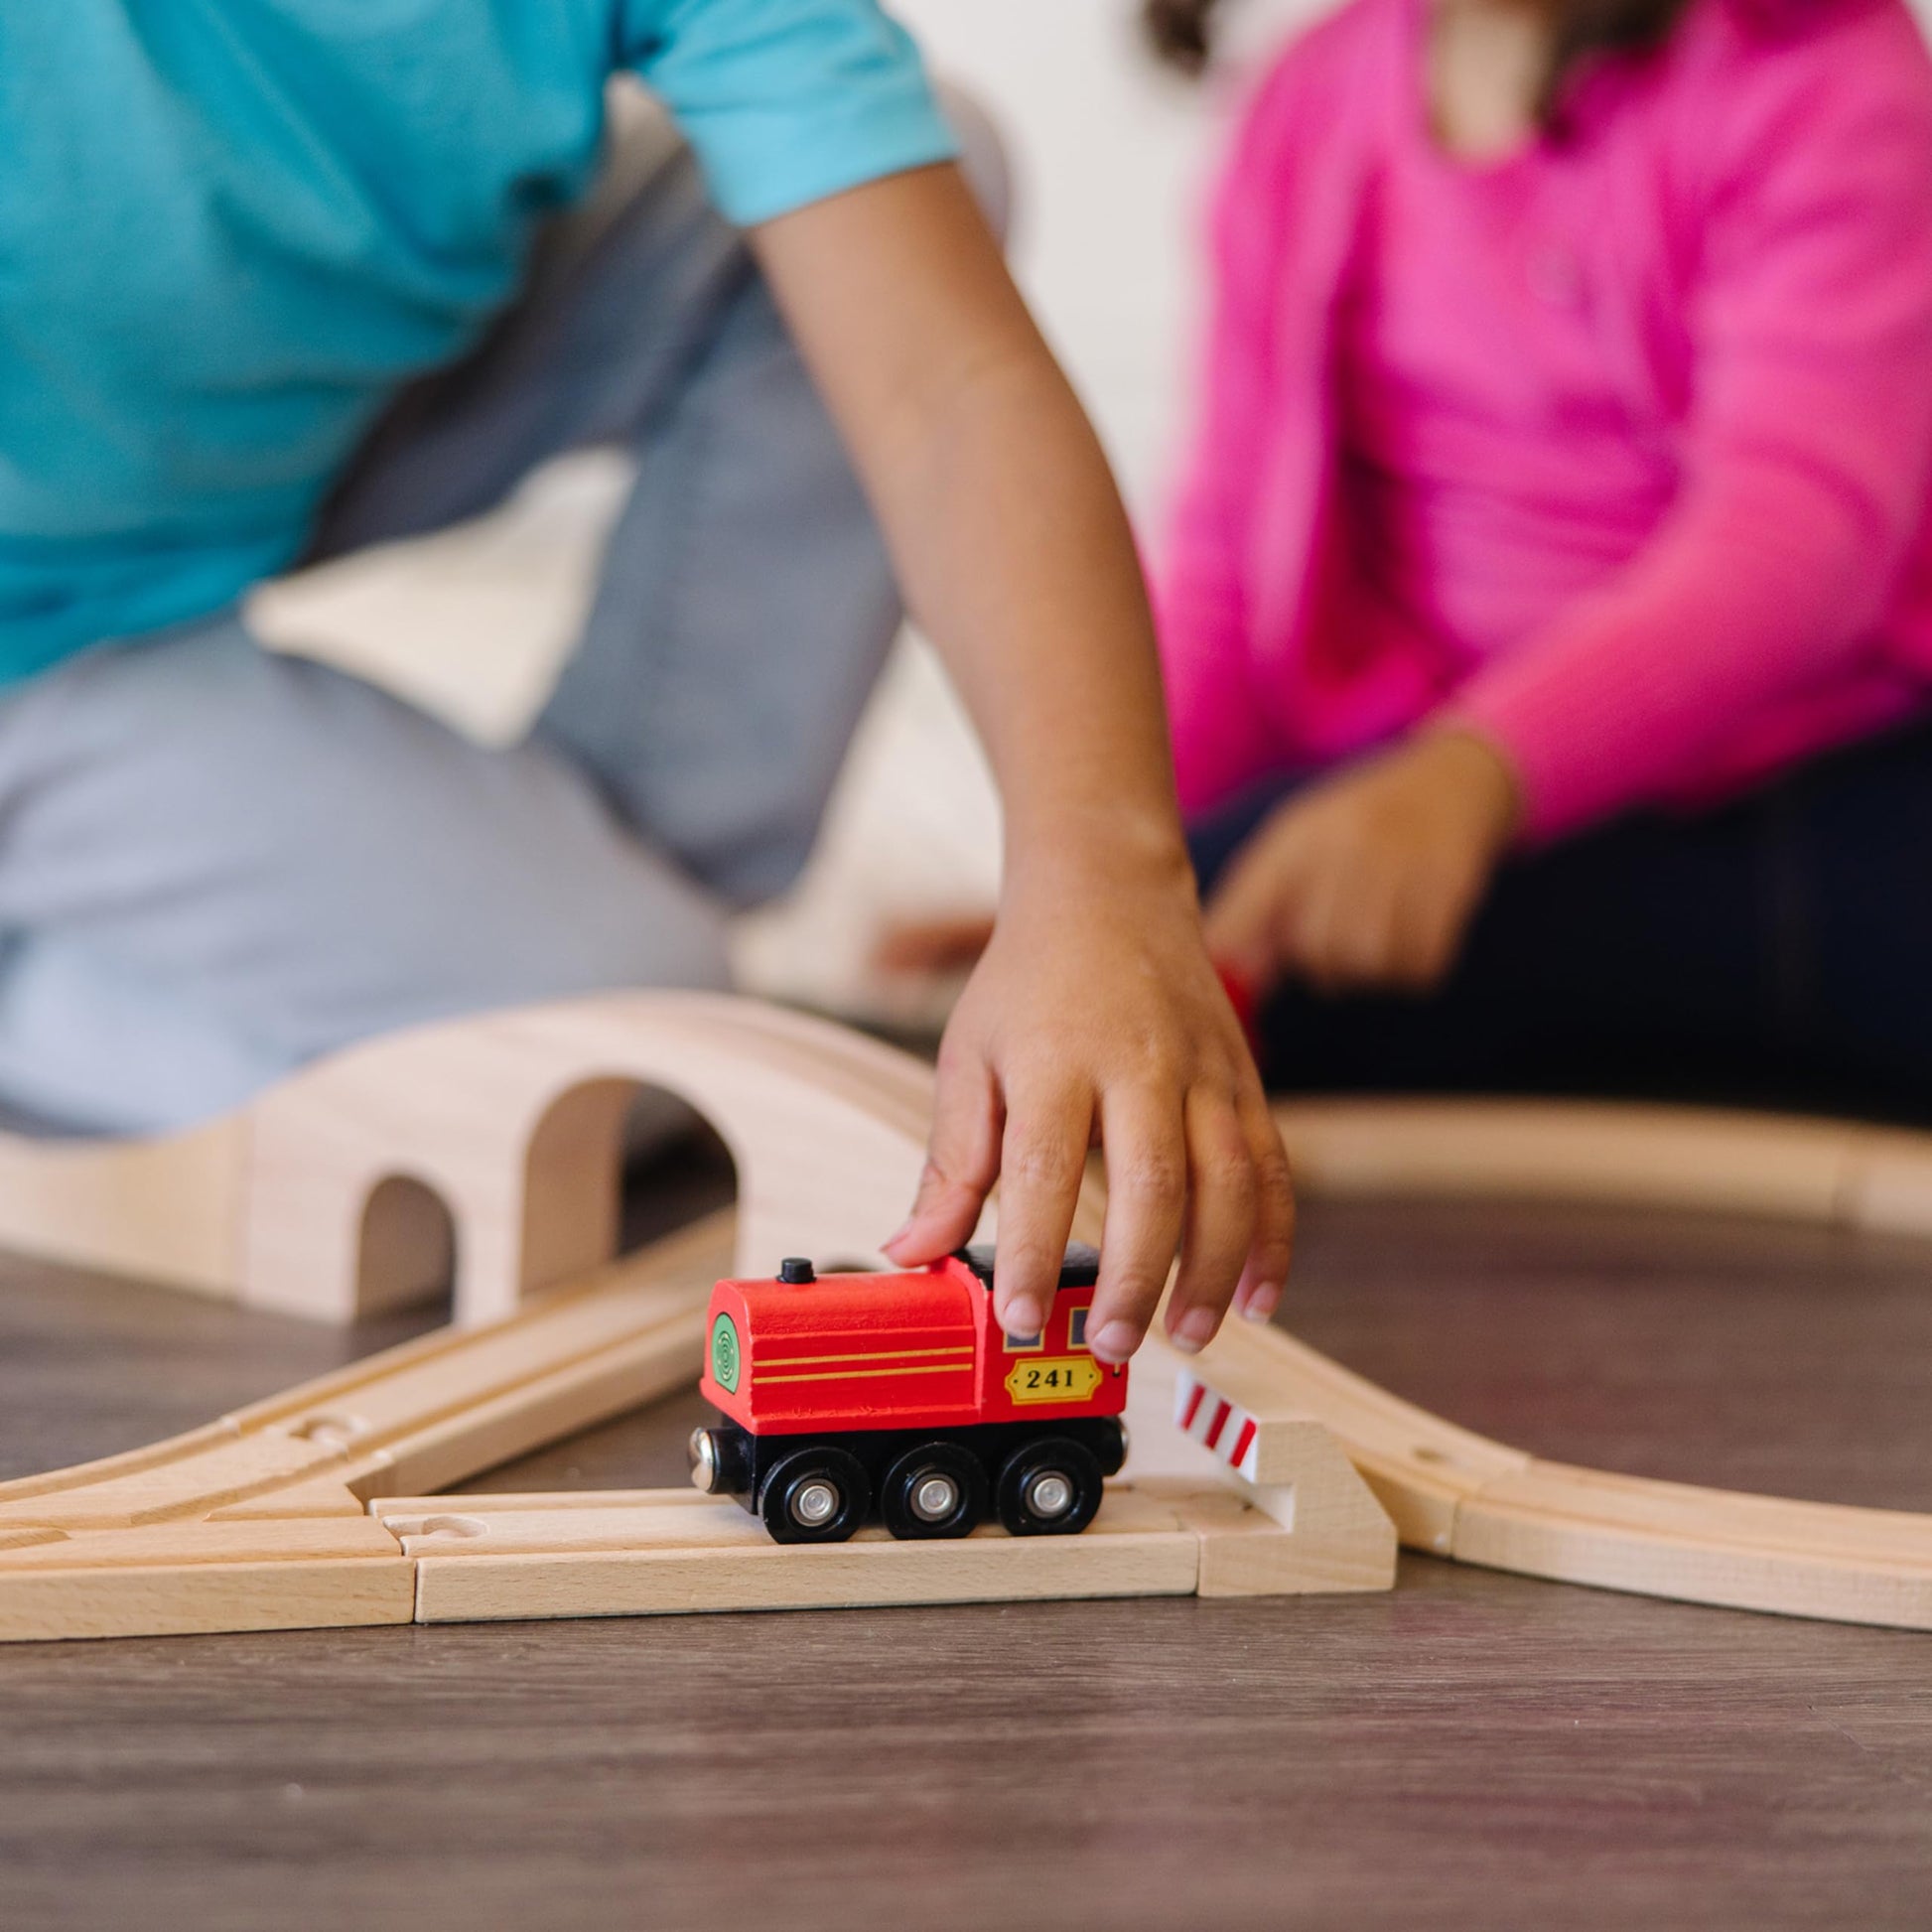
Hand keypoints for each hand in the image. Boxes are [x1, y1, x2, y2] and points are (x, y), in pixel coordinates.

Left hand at [883, 843, 1294, 1361]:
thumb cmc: (1029, 983)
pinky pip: (1272, 1168)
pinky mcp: (1244, 1081)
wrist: (1110, 894)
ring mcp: (1204, 1072)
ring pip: (1227, 1182)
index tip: (1017, 1319)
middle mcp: (1140, 1064)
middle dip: (1134, 1278)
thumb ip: (949, 1164)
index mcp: (1056, 1058)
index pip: (1042, 1170)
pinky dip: (1272, 1238)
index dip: (1030, 1252)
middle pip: (1151, 1184)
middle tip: (1109, 1345)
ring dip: (1212, 1269)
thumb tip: (911, 1254)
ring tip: (1186, 1337)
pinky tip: (1256, 1298)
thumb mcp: (969, 1057)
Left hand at [1205, 730, 1520, 996]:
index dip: (1236, 959)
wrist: (1448, 781)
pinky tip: (1408, 944)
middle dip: (1320, 966)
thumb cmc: (1356, 826)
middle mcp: (1349, 842)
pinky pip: (1420, 965)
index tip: (1242, 985)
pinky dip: (1411, 971)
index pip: (1248, 910)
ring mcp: (1404, 861)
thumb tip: (1221, 973)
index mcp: (1299, 835)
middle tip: (1332, 951)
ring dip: (1367, 972)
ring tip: (1371, 947)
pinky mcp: (1452, 885)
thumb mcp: (1297, 845)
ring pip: (1369, 961)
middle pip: (1316, 947)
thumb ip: (1253, 909)